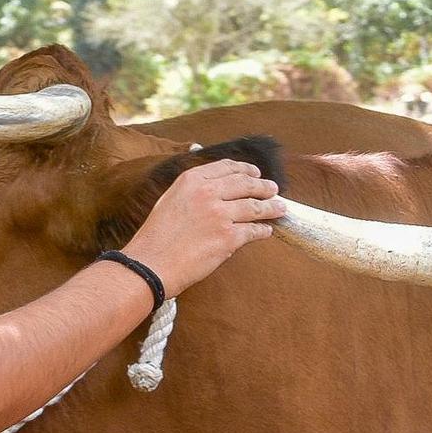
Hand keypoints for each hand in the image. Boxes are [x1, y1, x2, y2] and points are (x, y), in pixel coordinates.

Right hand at [123, 161, 284, 296]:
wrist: (151, 264)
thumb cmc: (157, 237)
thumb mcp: (170, 200)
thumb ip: (192, 191)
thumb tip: (214, 188)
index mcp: (191, 180)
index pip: (227, 168)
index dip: (245, 169)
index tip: (255, 173)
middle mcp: (207, 193)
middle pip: (246, 184)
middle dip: (264, 187)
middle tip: (273, 189)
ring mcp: (220, 215)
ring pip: (255, 207)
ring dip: (271, 207)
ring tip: (280, 208)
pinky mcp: (229, 237)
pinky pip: (254, 231)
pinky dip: (263, 231)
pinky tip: (267, 231)